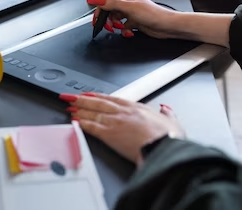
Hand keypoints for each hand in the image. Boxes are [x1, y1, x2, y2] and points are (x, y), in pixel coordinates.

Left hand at [60, 92, 184, 164]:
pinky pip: (91, 127)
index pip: (113, 99)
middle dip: (83, 99)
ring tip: (68, 106)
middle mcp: (124, 112)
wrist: (163, 146)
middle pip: (98, 103)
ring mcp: (115, 122)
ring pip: (92, 113)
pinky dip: (82, 123)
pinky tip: (74, 121)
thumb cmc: (168, 137)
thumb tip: (166, 110)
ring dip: (79, 109)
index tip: (90, 94)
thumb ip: (168, 115)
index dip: (99, 96)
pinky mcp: (109, 134)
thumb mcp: (172, 122)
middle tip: (70, 96)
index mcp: (137, 108)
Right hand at [87, 0, 178, 38]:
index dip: (100, 5)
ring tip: (119, 27)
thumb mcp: (129, 7)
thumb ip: (111, 4)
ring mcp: (129, 13)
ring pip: (113, 19)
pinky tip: (128, 31)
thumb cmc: (154, 13)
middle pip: (108, 9)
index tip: (99, 14)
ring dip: (114, 25)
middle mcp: (126, 2)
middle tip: (107, 24)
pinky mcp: (133, 22)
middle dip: (106, 18)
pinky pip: (121, 26)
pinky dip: (123, 30)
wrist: (166, 26)